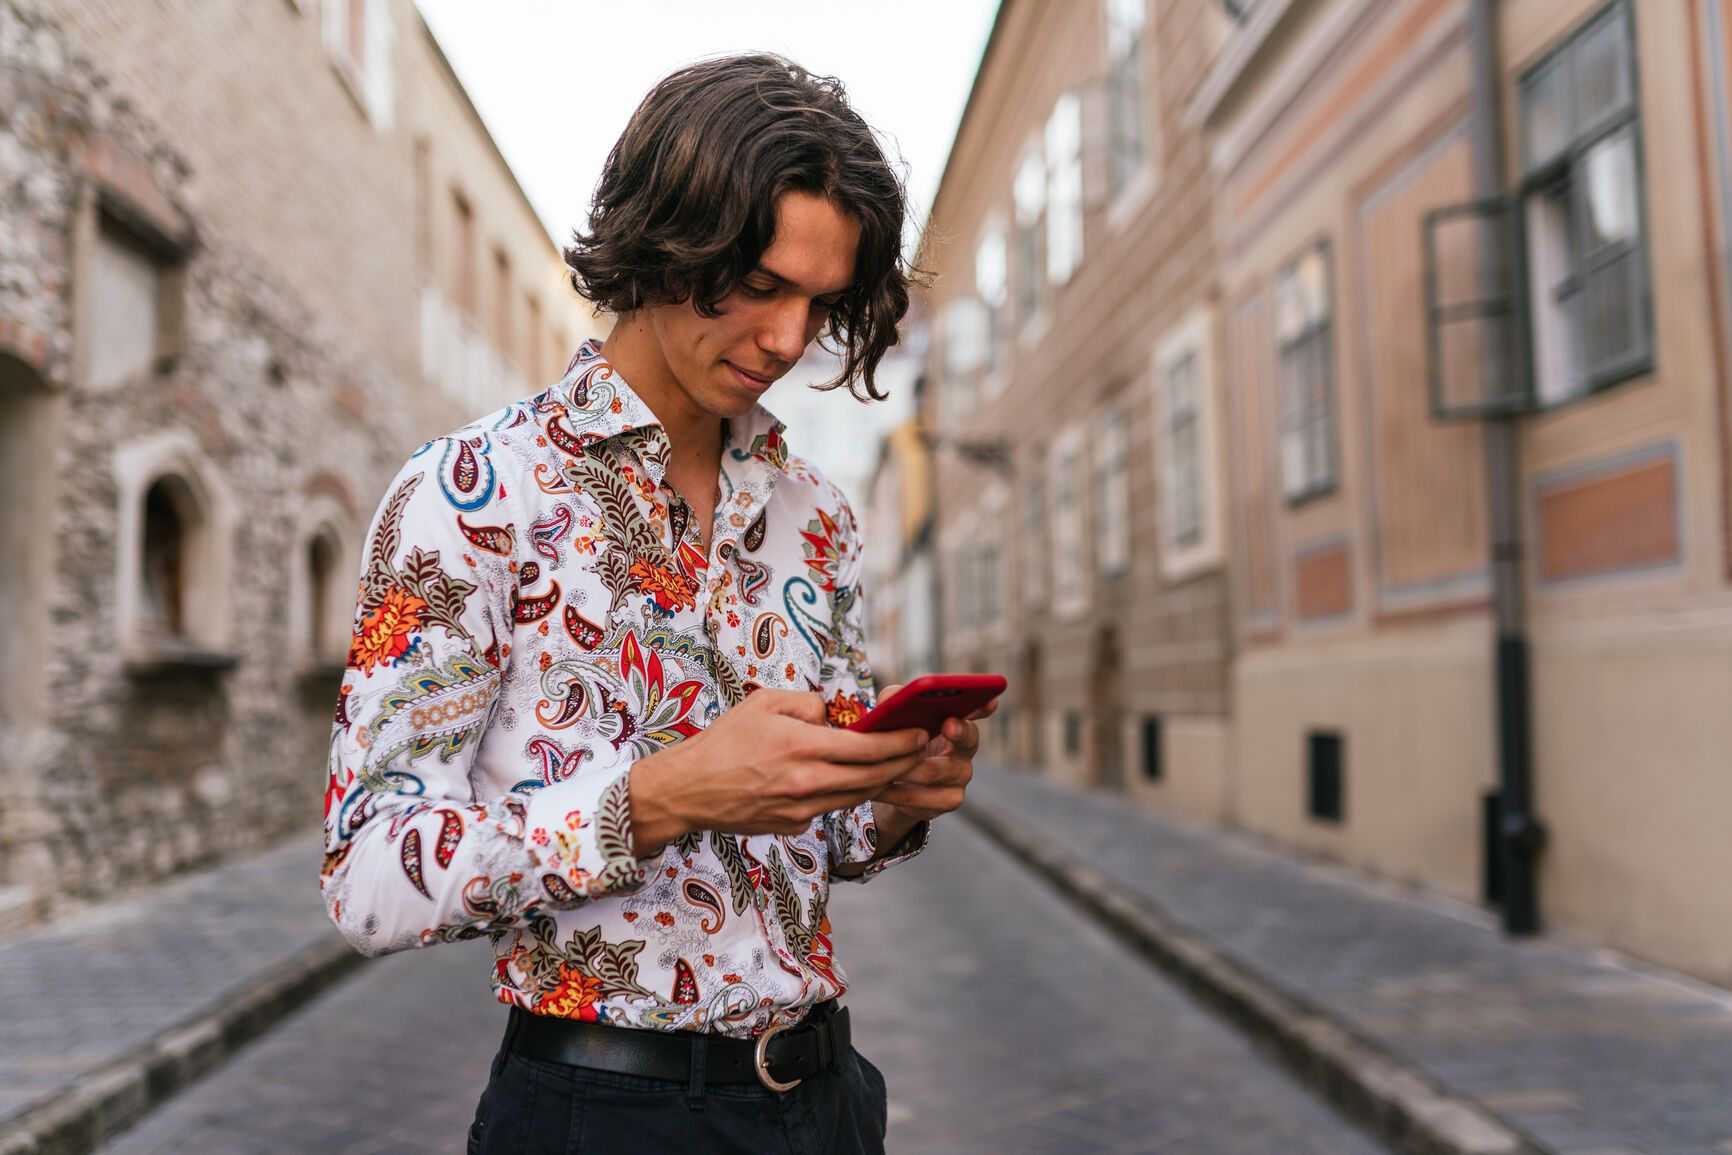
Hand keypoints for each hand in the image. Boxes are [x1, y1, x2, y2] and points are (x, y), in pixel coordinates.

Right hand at [628, 689, 928, 851]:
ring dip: (882, 781)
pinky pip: (832, 808)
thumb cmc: (725, 740)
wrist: (689, 789)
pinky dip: (848, 793)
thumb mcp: (764, 703)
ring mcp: (800, 809)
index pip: (867, 748)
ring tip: (898, 764)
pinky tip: (856, 779)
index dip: (900, 743)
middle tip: (921, 750)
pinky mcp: (793, 826)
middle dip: (904, 763)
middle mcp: (805, 782)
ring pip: (857, 796)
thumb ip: (808, 704)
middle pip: (872, 778)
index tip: (919, 733)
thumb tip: (837, 717)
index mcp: (801, 747)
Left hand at [868, 684, 999, 821]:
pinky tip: (877, 787)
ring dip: (904, 766)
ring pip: (932, 771)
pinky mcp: (948, 801)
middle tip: (948, 724)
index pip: (978, 710)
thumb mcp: (894, 718)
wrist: (892, 786)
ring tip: (881, 762)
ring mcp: (960, 777)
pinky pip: (919, 796)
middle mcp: (966, 750)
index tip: (990, 700)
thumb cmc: (897, 743)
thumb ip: (895, 701)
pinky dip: (895, 791)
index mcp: (956, 723)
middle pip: (967, 739)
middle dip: (957, 731)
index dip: (984, 706)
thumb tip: (895, 700)